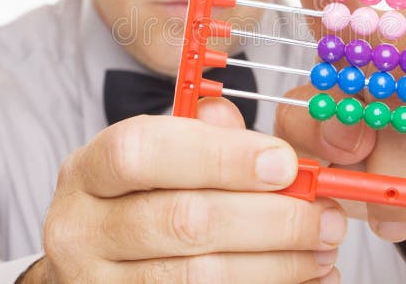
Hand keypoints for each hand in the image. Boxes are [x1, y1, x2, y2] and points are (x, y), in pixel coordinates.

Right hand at [22, 99, 344, 282]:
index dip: (219, 156)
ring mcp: (98, 283)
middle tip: (324, 214)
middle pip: (183, 220)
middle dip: (269, 218)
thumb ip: (203, 137)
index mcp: (89, 171)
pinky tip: (302, 278)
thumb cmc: (138, 200)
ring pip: (198, 277)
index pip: (143, 152)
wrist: (97, 264)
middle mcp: (81, 229)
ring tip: (322, 248)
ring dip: (277, 263)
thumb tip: (259, 139)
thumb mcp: (156, 159)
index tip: (284, 164)